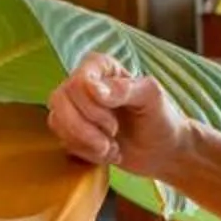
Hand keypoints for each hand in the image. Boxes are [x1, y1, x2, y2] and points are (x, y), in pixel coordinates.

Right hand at [47, 53, 185, 180]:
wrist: (162, 152)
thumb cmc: (160, 118)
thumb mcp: (152, 98)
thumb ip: (126, 89)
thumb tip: (97, 92)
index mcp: (102, 67)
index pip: (78, 80)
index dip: (90, 104)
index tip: (113, 121)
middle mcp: (83, 83)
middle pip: (61, 100)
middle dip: (87, 126)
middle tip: (114, 133)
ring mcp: (74, 107)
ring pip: (57, 120)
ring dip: (86, 142)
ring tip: (112, 147)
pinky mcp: (72, 130)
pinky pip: (63, 140)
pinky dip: (86, 152)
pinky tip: (108, 153)